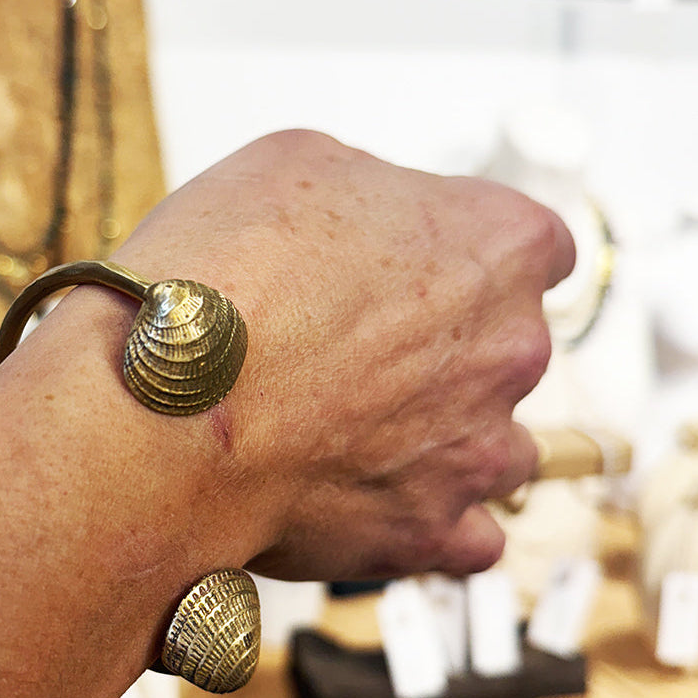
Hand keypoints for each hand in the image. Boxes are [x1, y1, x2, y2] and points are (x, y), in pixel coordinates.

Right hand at [118, 130, 574, 582]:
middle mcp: (511, 348)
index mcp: (495, 245)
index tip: (418, 268)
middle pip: (504, 346)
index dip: (463, 254)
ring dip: (438, 437)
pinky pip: (466, 534)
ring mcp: (480, 448)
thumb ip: (369, 193)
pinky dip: (423, 517)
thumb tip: (368, 226)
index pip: (533, 246)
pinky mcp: (433, 530)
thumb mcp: (294, 163)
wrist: (165, 402)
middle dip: (438, 347)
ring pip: (493, 444)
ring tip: (347, 431)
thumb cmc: (220, 280)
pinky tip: (365, 496)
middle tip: (345, 348)